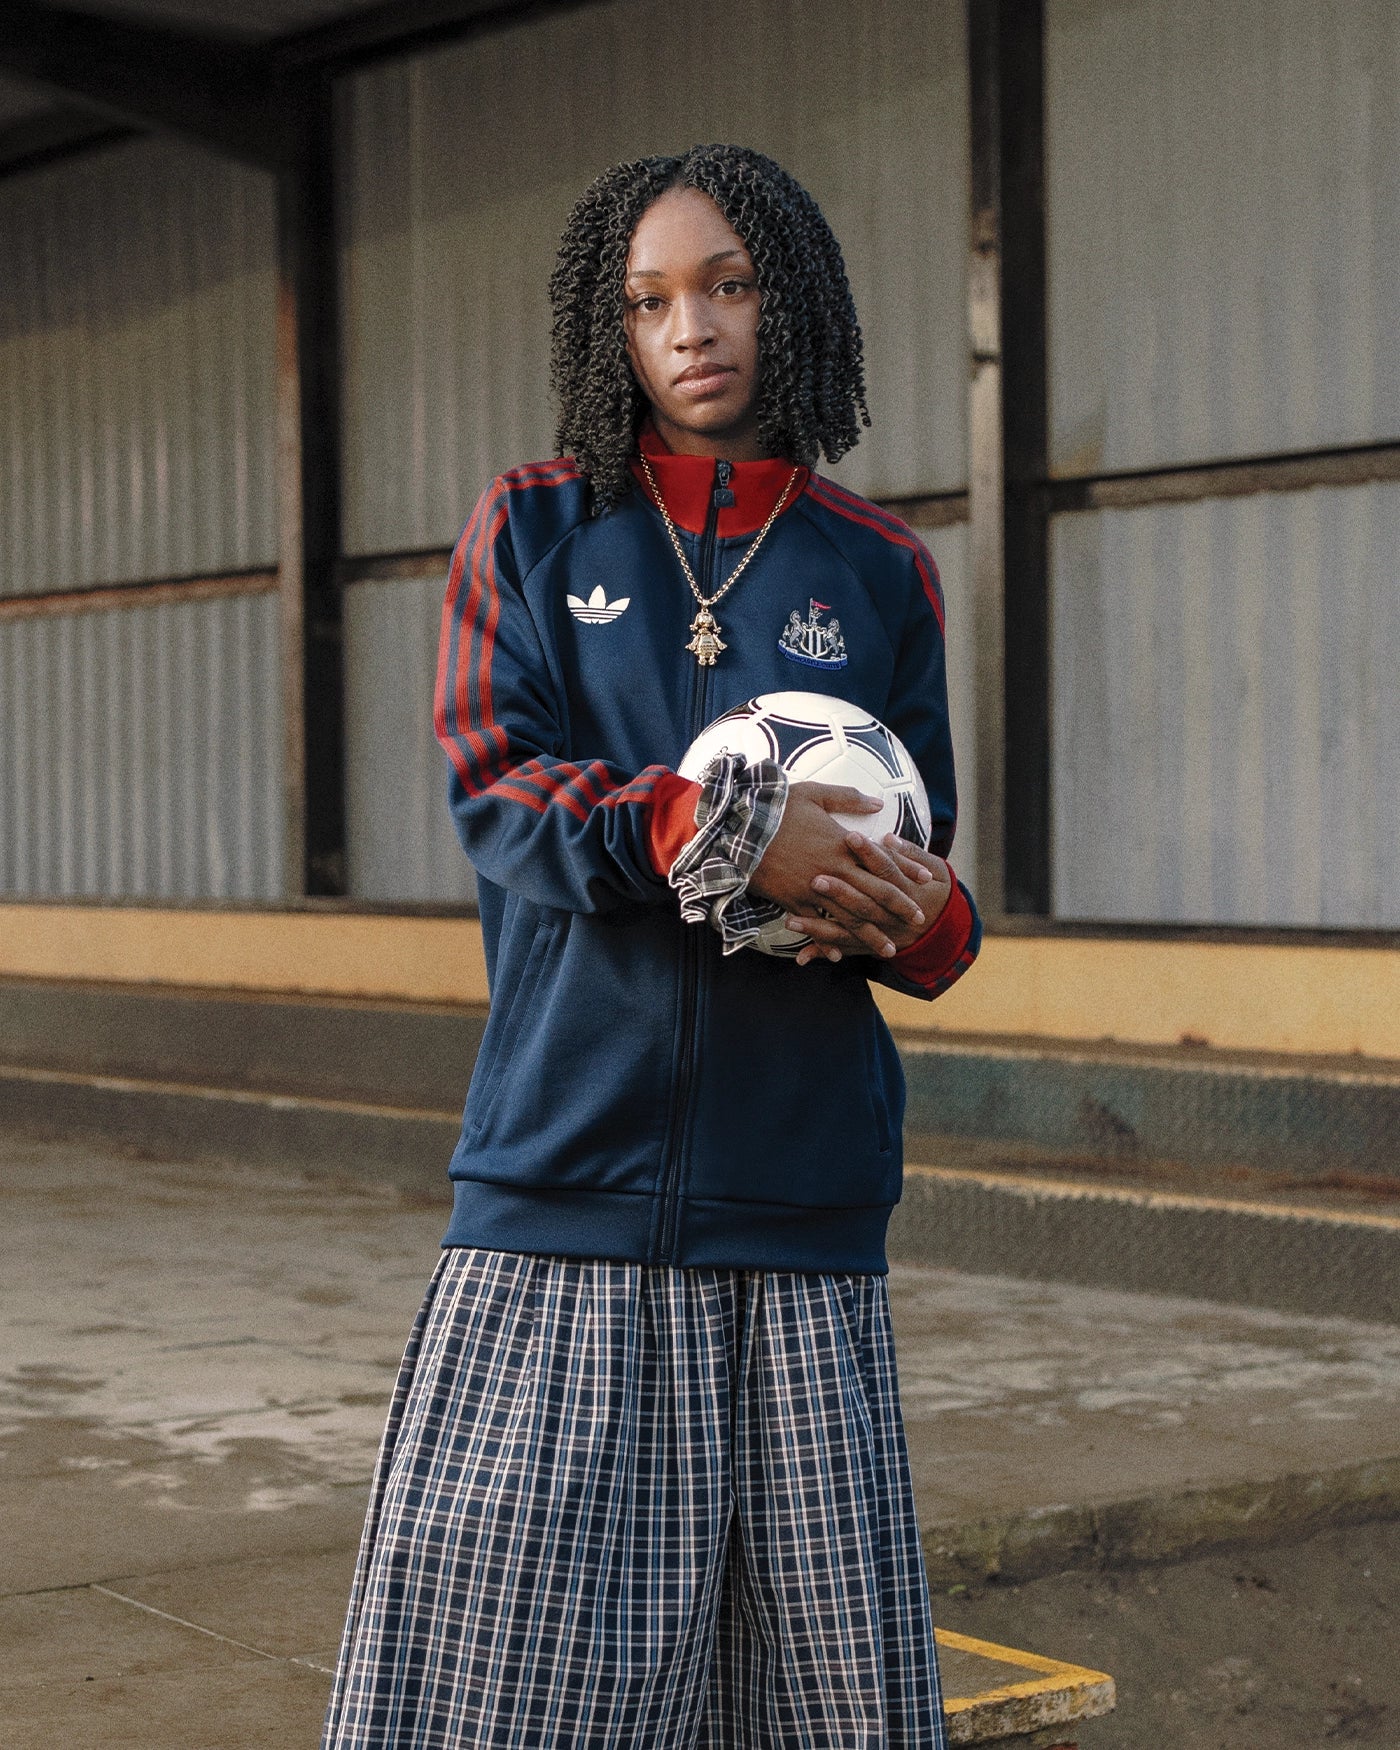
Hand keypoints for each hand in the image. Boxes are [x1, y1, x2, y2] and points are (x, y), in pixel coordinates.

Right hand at [749, 785, 940, 962]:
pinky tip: (841, 955)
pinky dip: (829, 942)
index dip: (906, 870)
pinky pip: (816, 926)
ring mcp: (814, 889)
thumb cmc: (776, 808)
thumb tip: (878, 802)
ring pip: (850, 916)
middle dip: (899, 908)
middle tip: (918, 920)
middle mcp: (834, 870)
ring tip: (889, 948)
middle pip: (874, 893)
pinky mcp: (794, 901)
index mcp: (841, 843)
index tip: (926, 879)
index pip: (882, 859)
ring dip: (871, 934)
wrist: (740, 830)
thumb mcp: (813, 793)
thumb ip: (849, 798)